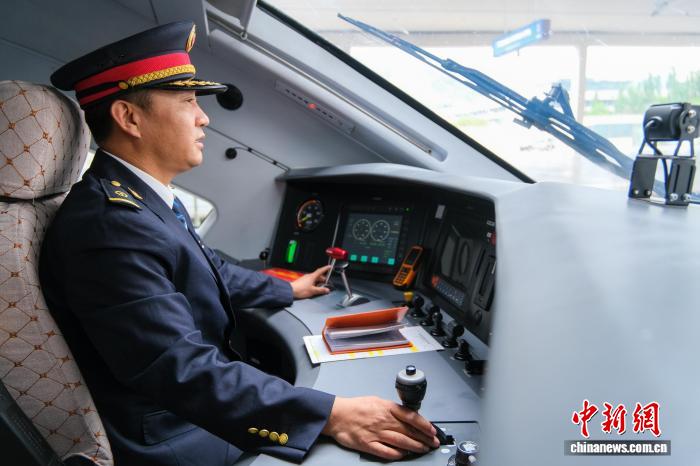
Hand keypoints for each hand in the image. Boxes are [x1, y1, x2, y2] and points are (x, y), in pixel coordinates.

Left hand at [290, 265, 331, 298]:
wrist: (291, 291)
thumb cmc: (301, 290)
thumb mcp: (313, 291)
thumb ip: (321, 290)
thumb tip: (326, 290)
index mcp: (312, 276)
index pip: (321, 270)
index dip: (326, 268)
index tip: (330, 267)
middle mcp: (309, 276)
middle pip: (318, 276)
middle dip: (323, 279)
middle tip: (326, 283)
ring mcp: (305, 278)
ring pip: (314, 279)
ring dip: (318, 282)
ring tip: (320, 288)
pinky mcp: (302, 282)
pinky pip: (310, 281)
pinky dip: (314, 284)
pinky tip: (313, 289)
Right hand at [321, 396, 438, 459]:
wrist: (337, 414)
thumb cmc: (356, 407)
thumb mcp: (377, 400)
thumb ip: (392, 408)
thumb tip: (407, 415)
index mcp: (386, 407)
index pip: (411, 416)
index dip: (424, 424)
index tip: (432, 430)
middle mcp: (383, 420)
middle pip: (409, 431)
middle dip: (424, 438)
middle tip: (433, 442)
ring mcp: (376, 433)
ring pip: (401, 442)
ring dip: (415, 447)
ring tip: (423, 449)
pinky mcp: (368, 444)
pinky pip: (386, 452)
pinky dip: (397, 454)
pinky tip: (404, 455)